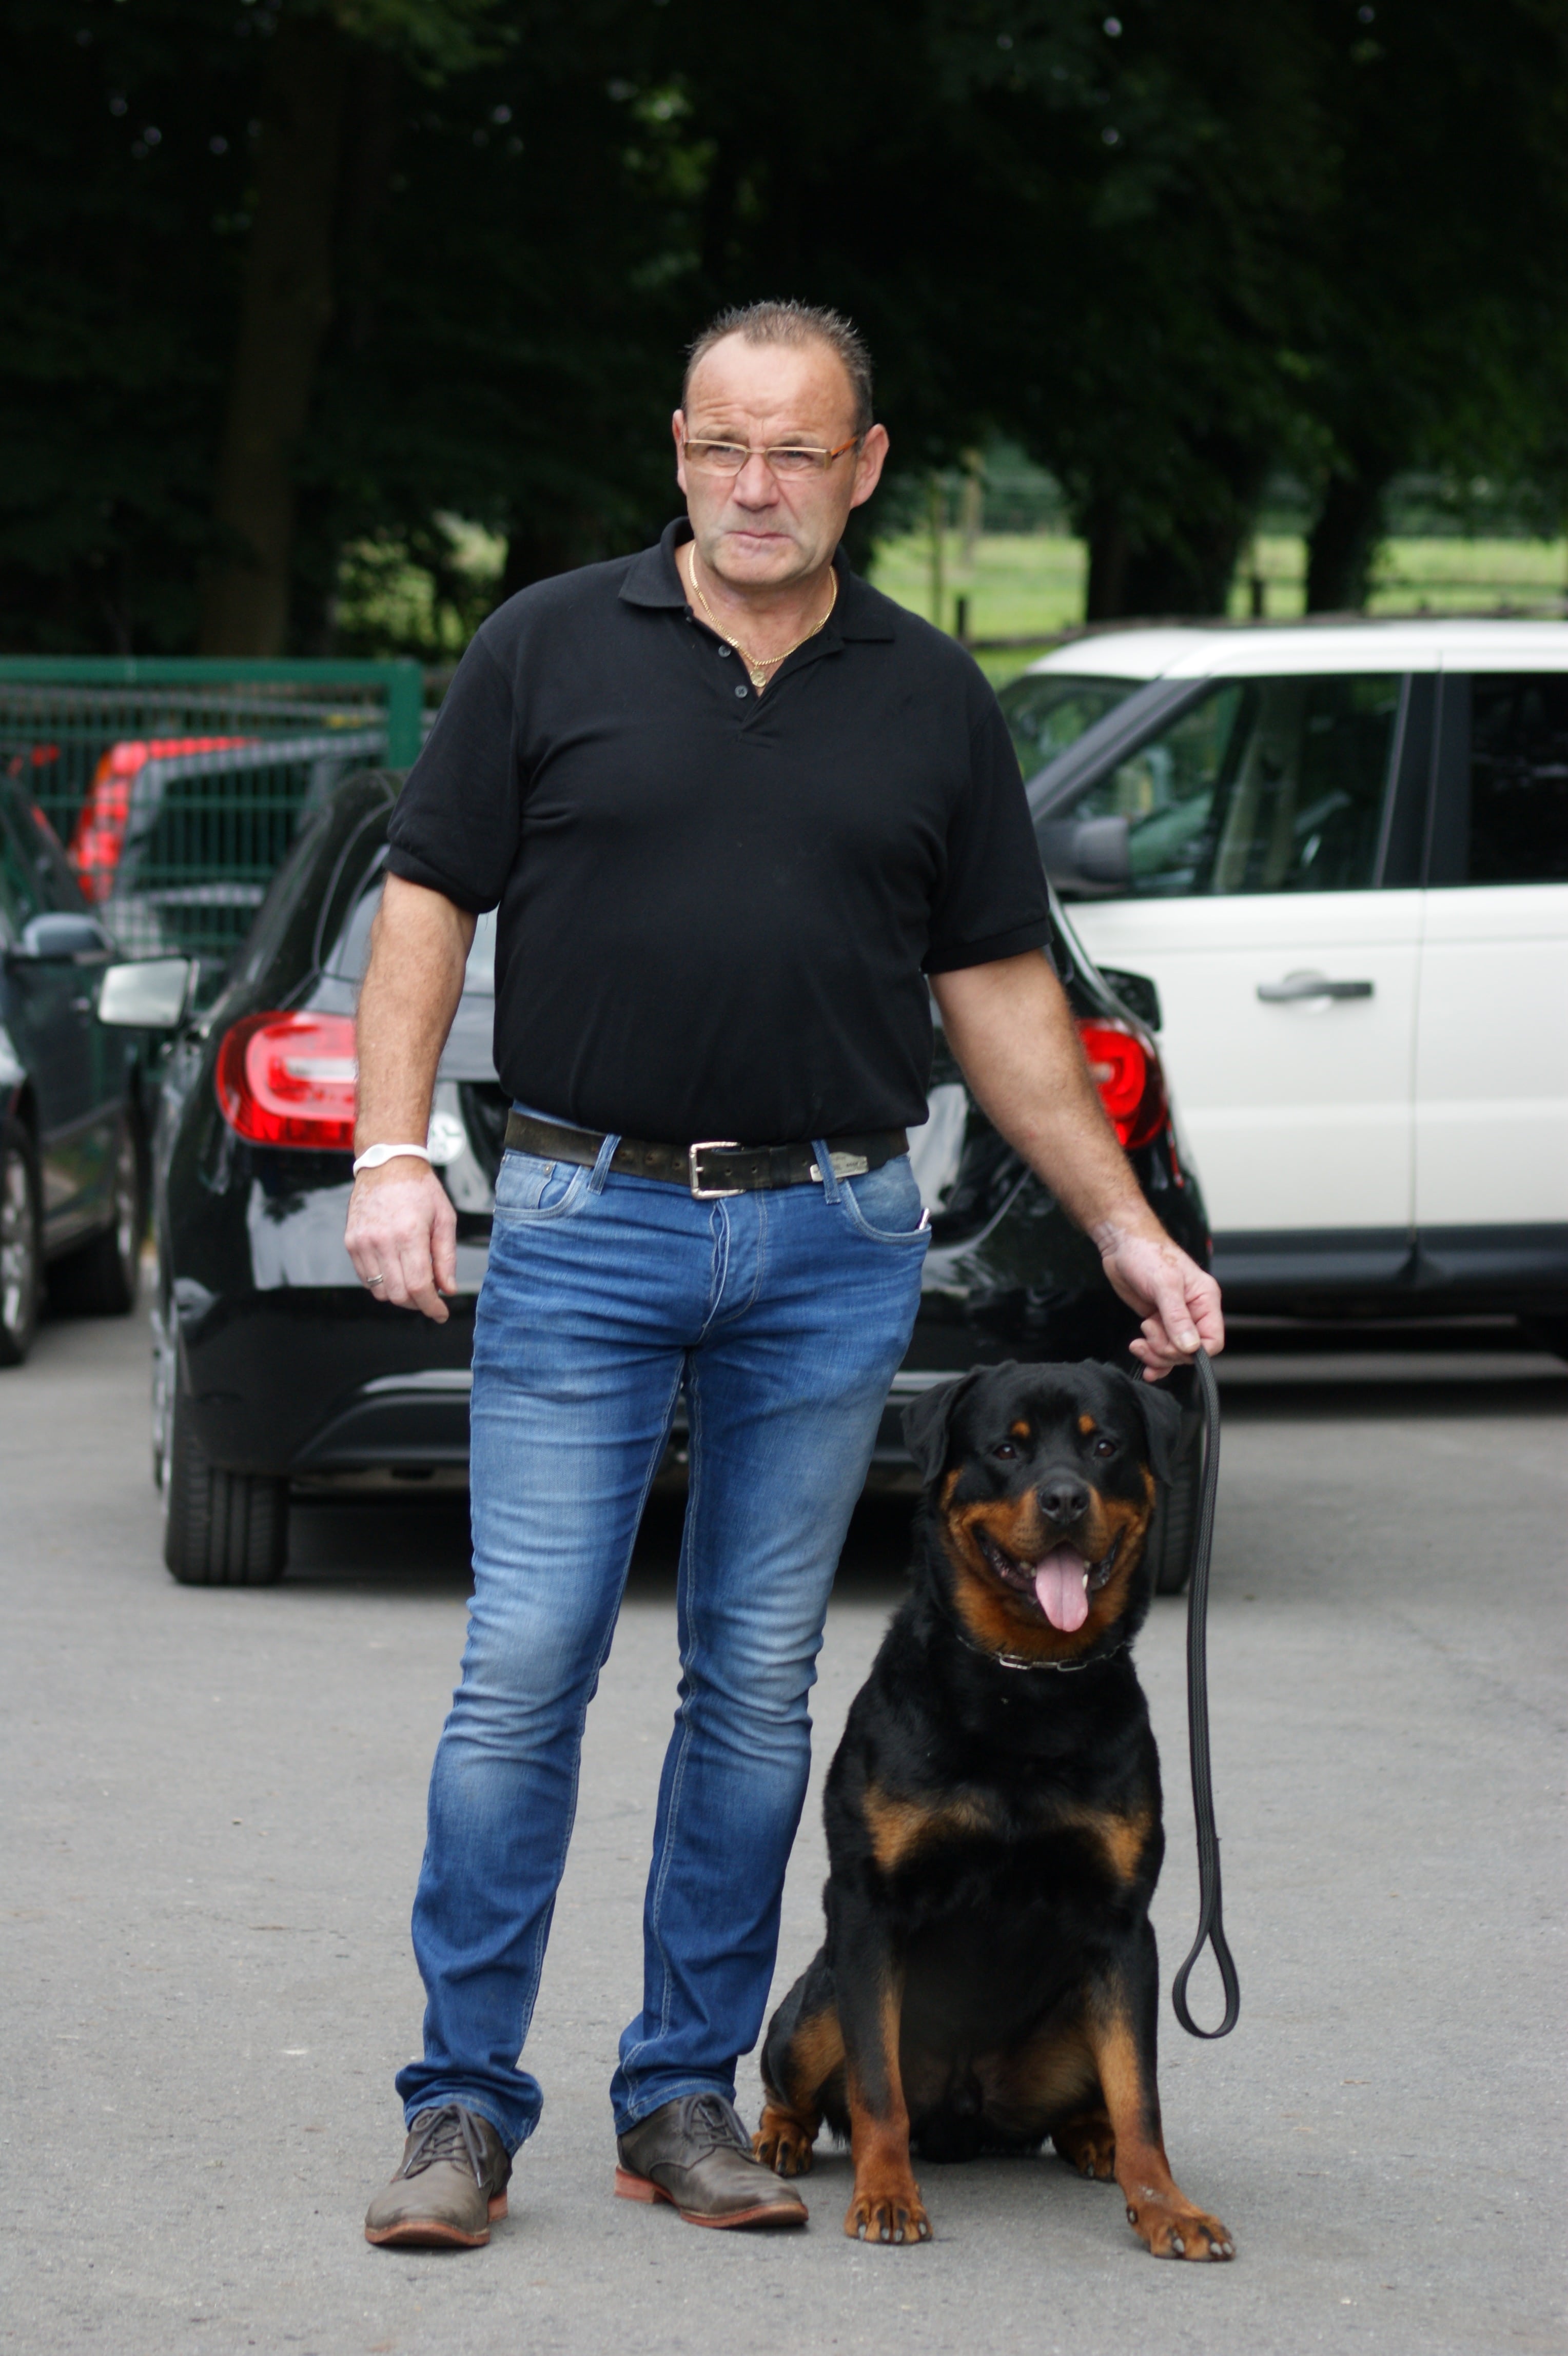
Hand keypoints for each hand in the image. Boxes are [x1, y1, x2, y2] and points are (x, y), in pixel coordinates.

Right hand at [344, 1161, 457, 1321]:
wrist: (387, 1164)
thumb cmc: (420, 1189)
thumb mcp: (444, 1219)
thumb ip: (446, 1257)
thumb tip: (447, 1290)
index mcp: (409, 1234)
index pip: (418, 1286)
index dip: (431, 1307)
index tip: (440, 1313)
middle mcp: (381, 1240)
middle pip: (398, 1294)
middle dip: (417, 1303)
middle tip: (430, 1296)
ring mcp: (362, 1242)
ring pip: (380, 1291)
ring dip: (399, 1294)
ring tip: (413, 1280)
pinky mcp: (351, 1242)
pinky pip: (366, 1278)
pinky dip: (382, 1282)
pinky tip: (396, 1269)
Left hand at [1094, 1222, 1224, 1380]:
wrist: (1122, 1245)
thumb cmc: (1147, 1253)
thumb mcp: (1164, 1284)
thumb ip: (1177, 1317)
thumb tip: (1190, 1346)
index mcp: (1205, 1300)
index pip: (1213, 1340)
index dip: (1195, 1351)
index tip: (1174, 1347)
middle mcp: (1193, 1311)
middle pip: (1191, 1351)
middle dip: (1168, 1350)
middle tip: (1149, 1331)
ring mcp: (1174, 1318)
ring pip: (1174, 1353)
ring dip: (1155, 1354)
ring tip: (1139, 1341)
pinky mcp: (1157, 1322)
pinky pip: (1160, 1349)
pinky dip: (1152, 1359)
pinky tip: (1143, 1360)